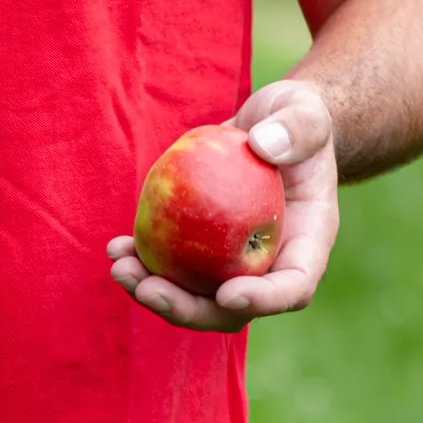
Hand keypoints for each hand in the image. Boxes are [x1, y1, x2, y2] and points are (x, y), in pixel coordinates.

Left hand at [107, 78, 341, 332]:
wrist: (271, 125)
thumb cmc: (297, 120)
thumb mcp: (305, 114)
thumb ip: (296, 128)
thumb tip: (264, 146)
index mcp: (306, 244)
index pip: (292, 287)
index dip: (262, 300)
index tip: (226, 294)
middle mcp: (269, 263)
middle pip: (232, 308)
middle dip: (188, 309)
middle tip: (148, 290)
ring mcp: (232, 258)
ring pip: (195, 294)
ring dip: (155, 290)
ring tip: (121, 268)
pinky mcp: (202, 245)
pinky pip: (173, 264)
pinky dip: (145, 261)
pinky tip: (116, 248)